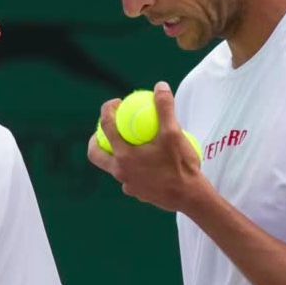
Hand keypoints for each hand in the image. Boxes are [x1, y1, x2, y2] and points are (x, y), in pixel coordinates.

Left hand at [87, 81, 212, 213]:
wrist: (191, 198)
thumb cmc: (181, 166)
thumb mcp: (174, 133)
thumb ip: (165, 108)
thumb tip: (160, 86)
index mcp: (123, 156)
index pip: (106, 127)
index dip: (107, 110)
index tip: (116, 103)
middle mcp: (120, 172)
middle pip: (96, 154)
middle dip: (95, 140)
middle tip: (107, 128)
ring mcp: (127, 185)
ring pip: (113, 167)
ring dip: (115, 154)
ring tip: (126, 143)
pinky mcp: (137, 194)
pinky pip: (130, 178)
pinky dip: (133, 167)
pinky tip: (145, 161)